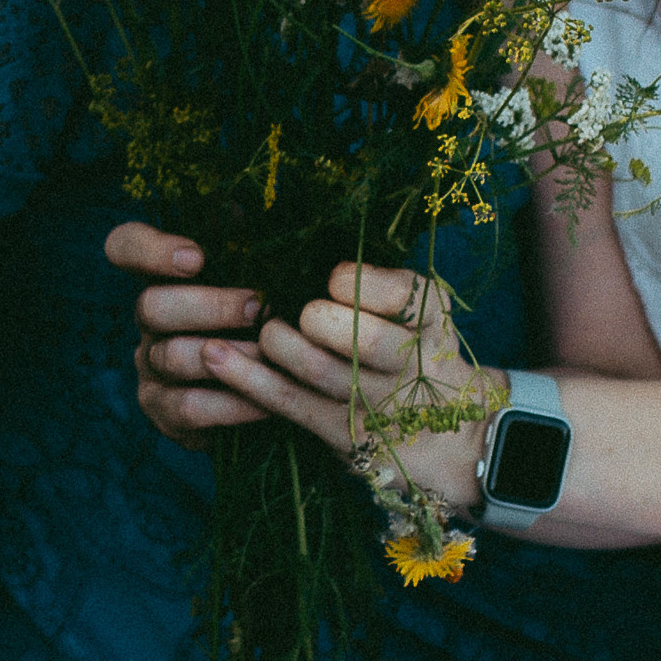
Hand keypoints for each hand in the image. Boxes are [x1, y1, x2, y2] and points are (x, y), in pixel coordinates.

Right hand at [105, 219, 267, 450]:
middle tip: (257, 307)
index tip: (197, 257)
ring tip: (271, 355)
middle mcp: (148, 322)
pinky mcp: (164, 413)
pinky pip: (188, 407)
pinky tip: (266, 401)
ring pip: (170, 357)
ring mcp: (151, 369)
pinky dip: (230, 404)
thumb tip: (241, 208)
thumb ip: (251, 244)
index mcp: (165, 279)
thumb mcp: (264, 278)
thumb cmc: (268, 324)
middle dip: (208, 306)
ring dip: (226, 355)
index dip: (150, 249)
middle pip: (150, 306)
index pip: (126, 247)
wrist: (273, 396)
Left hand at [183, 261, 506, 506]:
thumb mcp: (414, 307)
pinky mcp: (342, 434)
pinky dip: (249, 378)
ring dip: (280, 345)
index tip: (334, 279)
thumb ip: (373, 276)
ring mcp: (376, 403)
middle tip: (304, 312)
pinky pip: (290, 402)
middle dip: (323, 319)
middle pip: (368, 340)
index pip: (405, 294)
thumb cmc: (408, 345)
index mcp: (431, 318)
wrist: (444, 434)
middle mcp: (410, 362)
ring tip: (264, 329)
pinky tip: (216, 357)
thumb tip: (288, 225)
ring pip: (321, 371)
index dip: (363, 285)